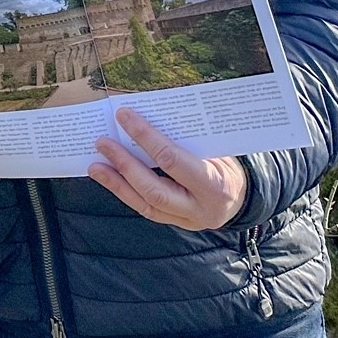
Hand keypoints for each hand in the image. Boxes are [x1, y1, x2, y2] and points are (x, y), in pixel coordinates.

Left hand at [89, 107, 248, 230]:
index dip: (146, 137)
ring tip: (95, 166)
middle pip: (155, 189)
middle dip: (125, 165)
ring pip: (146, 205)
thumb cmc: (226, 163)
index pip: (172, 160)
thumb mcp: (216, 148)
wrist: (242, 197)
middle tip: (103, 142)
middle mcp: (200, 209)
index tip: (124, 115)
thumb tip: (145, 113)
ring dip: (117, 184)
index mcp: (215, 185)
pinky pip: (146, 210)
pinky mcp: (175, 224)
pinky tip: (109, 178)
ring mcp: (187, 221)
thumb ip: (184, 138)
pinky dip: (125, 193)